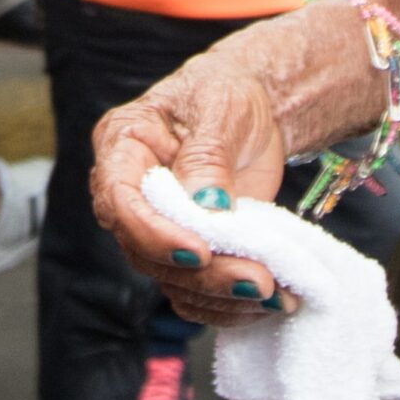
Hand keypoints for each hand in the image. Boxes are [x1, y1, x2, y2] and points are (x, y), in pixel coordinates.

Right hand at [91, 48, 294, 324]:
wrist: (253, 106)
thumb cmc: (228, 93)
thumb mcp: (223, 107)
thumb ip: (209, 154)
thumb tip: (205, 206)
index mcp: (122, 146)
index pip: (120, 201)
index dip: (155, 233)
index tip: (202, 251)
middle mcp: (128, 195)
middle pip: (148, 252)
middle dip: (206, 273)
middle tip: (260, 281)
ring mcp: (155, 228)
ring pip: (172, 280)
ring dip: (223, 296)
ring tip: (279, 296)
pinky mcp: (186, 250)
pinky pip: (194, 292)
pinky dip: (229, 305)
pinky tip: (271, 303)